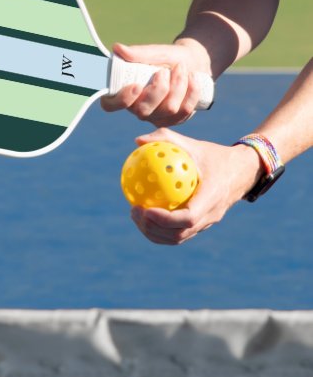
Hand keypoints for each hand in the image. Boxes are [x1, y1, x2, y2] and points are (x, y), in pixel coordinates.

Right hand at [101, 41, 210, 126]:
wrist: (192, 62)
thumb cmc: (167, 58)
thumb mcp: (154, 52)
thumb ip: (137, 53)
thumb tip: (117, 48)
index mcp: (124, 92)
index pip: (110, 105)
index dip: (121, 100)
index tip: (136, 85)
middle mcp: (137, 108)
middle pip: (143, 111)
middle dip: (159, 89)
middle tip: (165, 70)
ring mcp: (156, 117)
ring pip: (168, 109)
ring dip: (178, 85)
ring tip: (181, 68)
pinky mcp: (174, 120)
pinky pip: (184, 111)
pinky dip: (191, 91)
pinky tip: (192, 78)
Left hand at [130, 128, 263, 244]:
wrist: (242, 171)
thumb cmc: (214, 155)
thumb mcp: (193, 144)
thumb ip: (166, 139)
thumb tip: (137, 141)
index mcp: (212, 197)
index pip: (188, 217)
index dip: (165, 219)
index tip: (145, 209)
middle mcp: (211, 215)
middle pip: (179, 234)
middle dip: (153, 228)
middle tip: (134, 210)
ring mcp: (207, 223)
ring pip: (178, 238)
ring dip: (154, 232)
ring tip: (135, 215)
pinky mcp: (202, 225)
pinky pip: (179, 233)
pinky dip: (160, 229)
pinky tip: (144, 214)